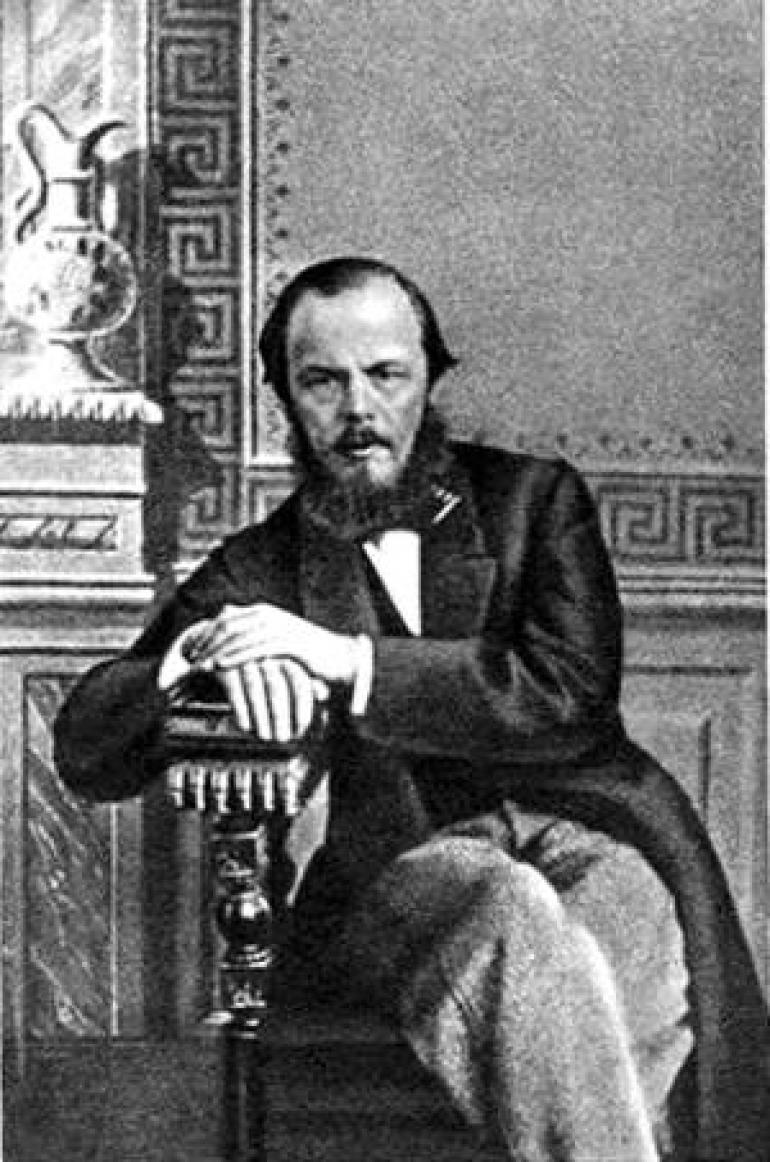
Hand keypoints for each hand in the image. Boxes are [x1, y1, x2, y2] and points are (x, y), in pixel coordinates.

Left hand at [187, 603, 360, 687]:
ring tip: (201, 667)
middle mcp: (267, 615)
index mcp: (262, 612)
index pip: (225, 619)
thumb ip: (252, 641)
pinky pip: (255, 648)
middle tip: (191, 662)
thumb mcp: (274, 644)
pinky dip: (236, 656)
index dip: (205, 635)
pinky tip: (222, 666)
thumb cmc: (304, 655)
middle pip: (227, 626)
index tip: (191, 652)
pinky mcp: (288, 640)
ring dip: (216, 652)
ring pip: (238, 637)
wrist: (338, 658)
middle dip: (206, 644)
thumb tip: (227, 648)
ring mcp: (278, 626)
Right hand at [217, 657, 328, 741]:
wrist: (219, 648)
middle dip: (281, 717)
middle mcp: (266, 654)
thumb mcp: (281, 669)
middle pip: (277, 688)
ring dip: (261, 717)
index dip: (302, 708)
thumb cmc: (258, 665)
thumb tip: (325, 693)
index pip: (298, 681)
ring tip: (266, 737)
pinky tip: (245, 727)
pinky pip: (234, 689)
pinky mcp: (224, 665)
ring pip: (255, 690)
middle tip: (283, 739)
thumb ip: (304, 679)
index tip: (301, 729)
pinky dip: (241, 709)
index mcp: (284, 654)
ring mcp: (244, 657)